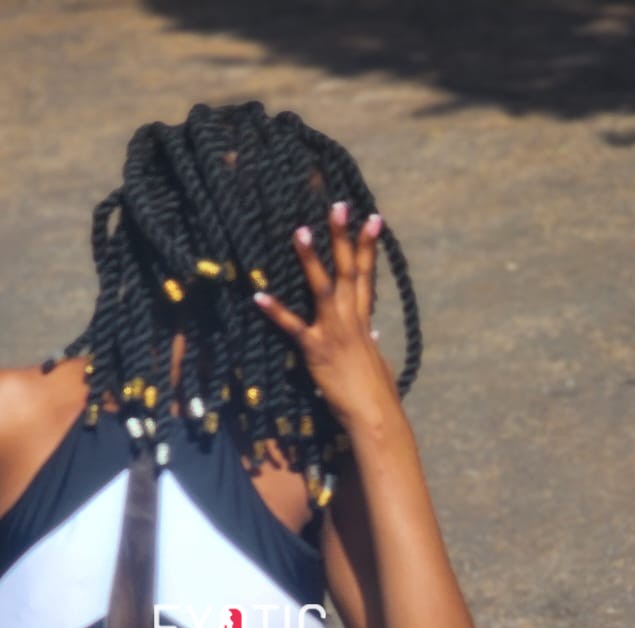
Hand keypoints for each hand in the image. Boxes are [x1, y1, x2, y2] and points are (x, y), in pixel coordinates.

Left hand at [253, 201, 399, 429]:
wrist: (375, 414)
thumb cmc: (375, 394)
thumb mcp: (376, 363)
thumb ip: (372, 344)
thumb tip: (376, 333)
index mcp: (364, 322)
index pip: (367, 277)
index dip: (369, 247)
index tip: (372, 218)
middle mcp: (351, 320)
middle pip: (348, 271)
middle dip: (343, 237)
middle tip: (338, 205)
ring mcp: (334, 332)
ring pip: (324, 288)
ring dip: (311, 260)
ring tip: (301, 231)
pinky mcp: (316, 350)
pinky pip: (293, 327)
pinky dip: (275, 312)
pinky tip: (258, 296)